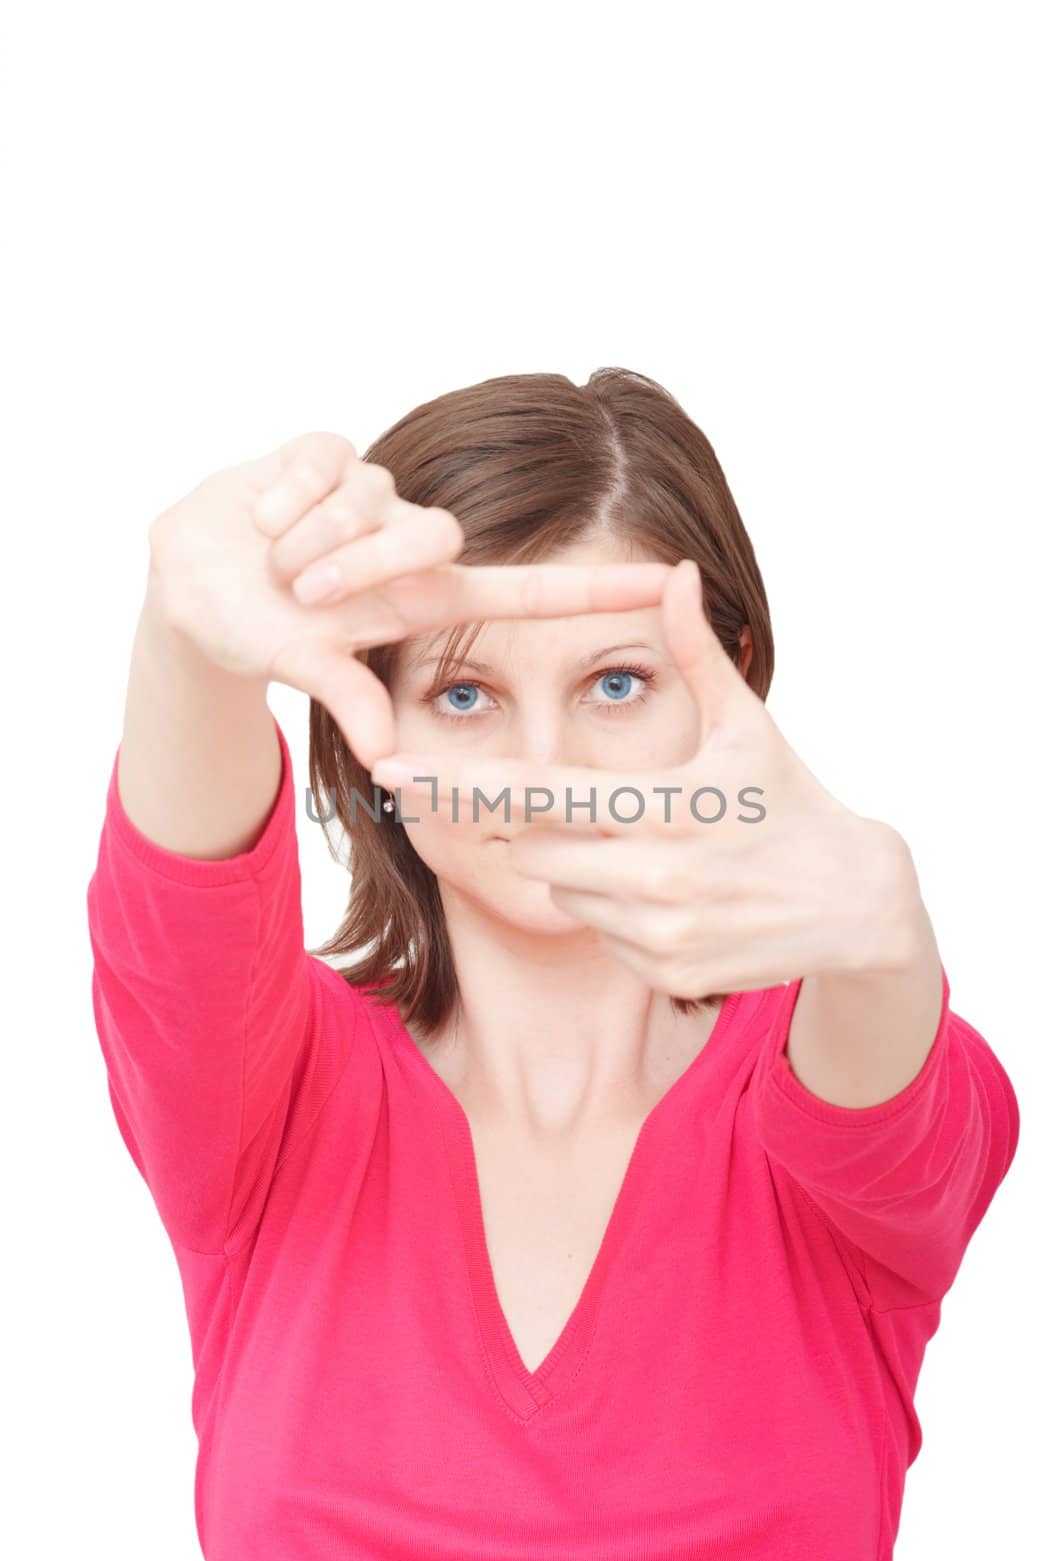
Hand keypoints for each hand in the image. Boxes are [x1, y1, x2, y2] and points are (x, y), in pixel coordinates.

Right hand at [146, 431, 672, 769]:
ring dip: (306, 539)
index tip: (674, 579)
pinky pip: (322, 464)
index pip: (531, 592)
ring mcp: (375, 495)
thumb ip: (348, 697)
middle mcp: (412, 544)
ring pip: (368, 500)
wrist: (188, 581)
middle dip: (358, 563)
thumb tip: (388, 755)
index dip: (601, 588)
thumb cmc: (259, 633)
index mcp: (425, 600)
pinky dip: (281, 499)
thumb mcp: (303, 668)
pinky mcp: (333, 452)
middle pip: (434, 532)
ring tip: (273, 562)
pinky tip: (260, 519)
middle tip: (304, 590)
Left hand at [370, 559, 916, 992]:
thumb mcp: (748, 724)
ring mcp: (662, 933)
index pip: (538, 795)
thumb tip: (676, 573)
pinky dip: (619, 916)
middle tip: (622, 812)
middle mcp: (656, 877)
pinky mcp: (668, 972)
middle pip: (539, 850)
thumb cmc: (791, 799)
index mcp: (666, 806)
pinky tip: (677, 899)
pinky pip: (601, 938)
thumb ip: (698, 652)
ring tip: (663, 855)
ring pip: (566, 895)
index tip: (389, 771)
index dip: (459, 783)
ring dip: (589, 872)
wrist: (858, 902)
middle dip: (557, 829)